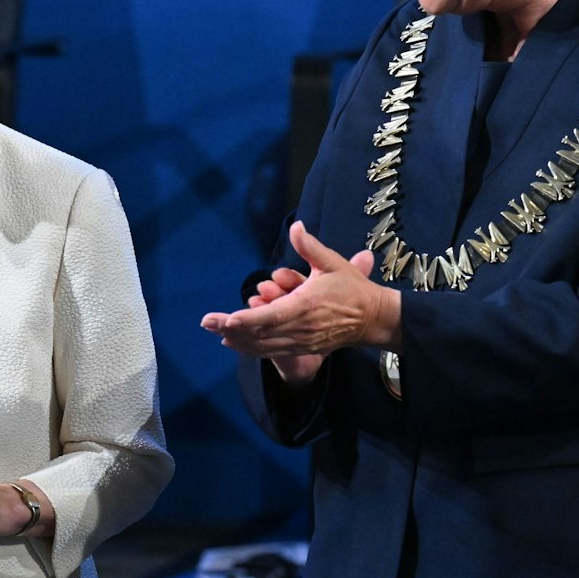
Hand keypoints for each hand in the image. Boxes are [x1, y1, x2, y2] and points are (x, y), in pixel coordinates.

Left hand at [200, 222, 400, 372]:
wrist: (373, 318)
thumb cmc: (351, 288)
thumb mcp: (332, 263)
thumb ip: (310, 246)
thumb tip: (296, 225)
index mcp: (305, 306)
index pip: (270, 316)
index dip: (246, 319)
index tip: (226, 319)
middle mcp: (301, 327)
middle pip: (260, 333)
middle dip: (231, 329)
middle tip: (206, 322)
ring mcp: (302, 341)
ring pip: (264, 346)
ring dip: (238, 340)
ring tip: (215, 332)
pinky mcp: (304, 348)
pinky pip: (273, 352)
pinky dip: (251, 349)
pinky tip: (234, 343)